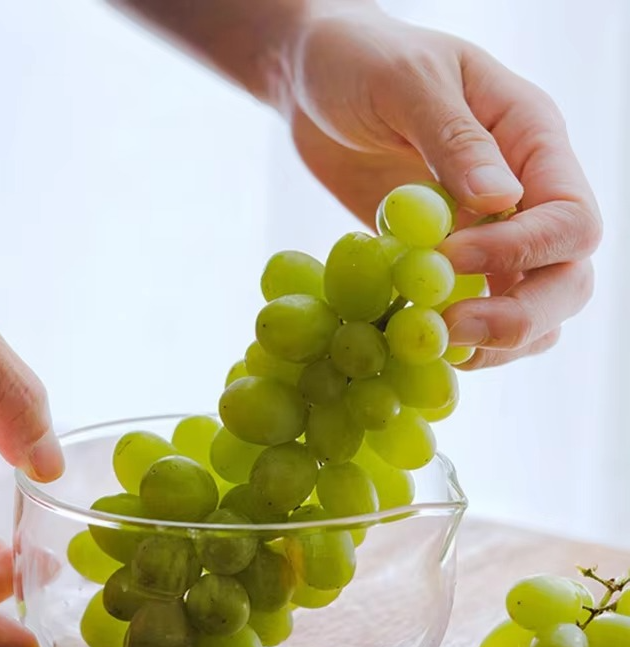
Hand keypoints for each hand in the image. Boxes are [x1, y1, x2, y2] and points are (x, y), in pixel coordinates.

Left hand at [282, 2, 600, 367]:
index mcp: (532, 141)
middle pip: (565, 278)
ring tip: (433, 346)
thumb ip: (457, 140)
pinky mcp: (444, 261)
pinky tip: (415, 344)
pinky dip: (453, 339)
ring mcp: (486, 234)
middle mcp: (523, 195)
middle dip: (519, 317)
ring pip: (529, 309)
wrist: (315, 86)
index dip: (519, 252)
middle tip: (449, 332)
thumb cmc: (362, 63)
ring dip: (493, 342)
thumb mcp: (408, 83)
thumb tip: (504, 201)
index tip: (448, 255)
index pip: (570, 219)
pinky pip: (472, 311)